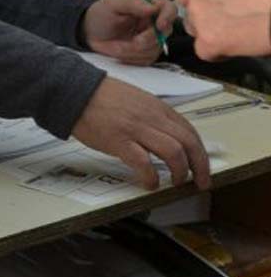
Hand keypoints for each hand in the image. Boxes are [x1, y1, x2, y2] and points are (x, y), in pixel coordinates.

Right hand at [72, 78, 209, 189]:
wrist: (75, 92)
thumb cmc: (99, 96)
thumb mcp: (135, 99)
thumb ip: (152, 115)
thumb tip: (164, 134)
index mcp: (157, 108)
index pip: (189, 131)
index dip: (201, 152)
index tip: (201, 166)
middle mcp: (151, 118)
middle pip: (189, 143)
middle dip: (200, 166)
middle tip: (200, 182)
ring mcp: (136, 129)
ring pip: (174, 153)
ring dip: (180, 172)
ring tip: (175, 182)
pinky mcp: (119, 141)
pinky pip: (144, 163)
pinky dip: (151, 177)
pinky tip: (150, 183)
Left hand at [82, 0, 175, 64]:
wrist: (89, 32)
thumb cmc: (101, 13)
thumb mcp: (113, 3)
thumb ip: (133, 2)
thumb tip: (153, 8)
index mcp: (149, 5)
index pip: (169, 9)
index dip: (168, 17)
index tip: (159, 25)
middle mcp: (154, 22)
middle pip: (165, 32)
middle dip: (148, 39)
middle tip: (134, 42)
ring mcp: (151, 39)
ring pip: (155, 49)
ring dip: (135, 50)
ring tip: (118, 46)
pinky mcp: (145, 53)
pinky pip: (146, 60)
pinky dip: (132, 58)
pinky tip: (120, 53)